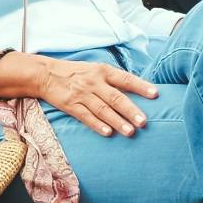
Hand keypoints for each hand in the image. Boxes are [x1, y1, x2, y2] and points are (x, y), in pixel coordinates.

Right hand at [33, 58, 155, 136]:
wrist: (46, 74)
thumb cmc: (77, 73)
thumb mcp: (96, 69)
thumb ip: (114, 80)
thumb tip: (139, 89)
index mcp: (103, 71)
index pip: (126, 79)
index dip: (141, 86)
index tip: (155, 94)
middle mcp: (94, 82)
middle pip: (115, 97)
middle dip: (130, 110)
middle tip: (143, 121)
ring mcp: (82, 94)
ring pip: (103, 109)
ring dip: (117, 121)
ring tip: (130, 132)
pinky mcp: (71, 105)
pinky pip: (86, 117)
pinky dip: (97, 125)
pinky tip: (108, 133)